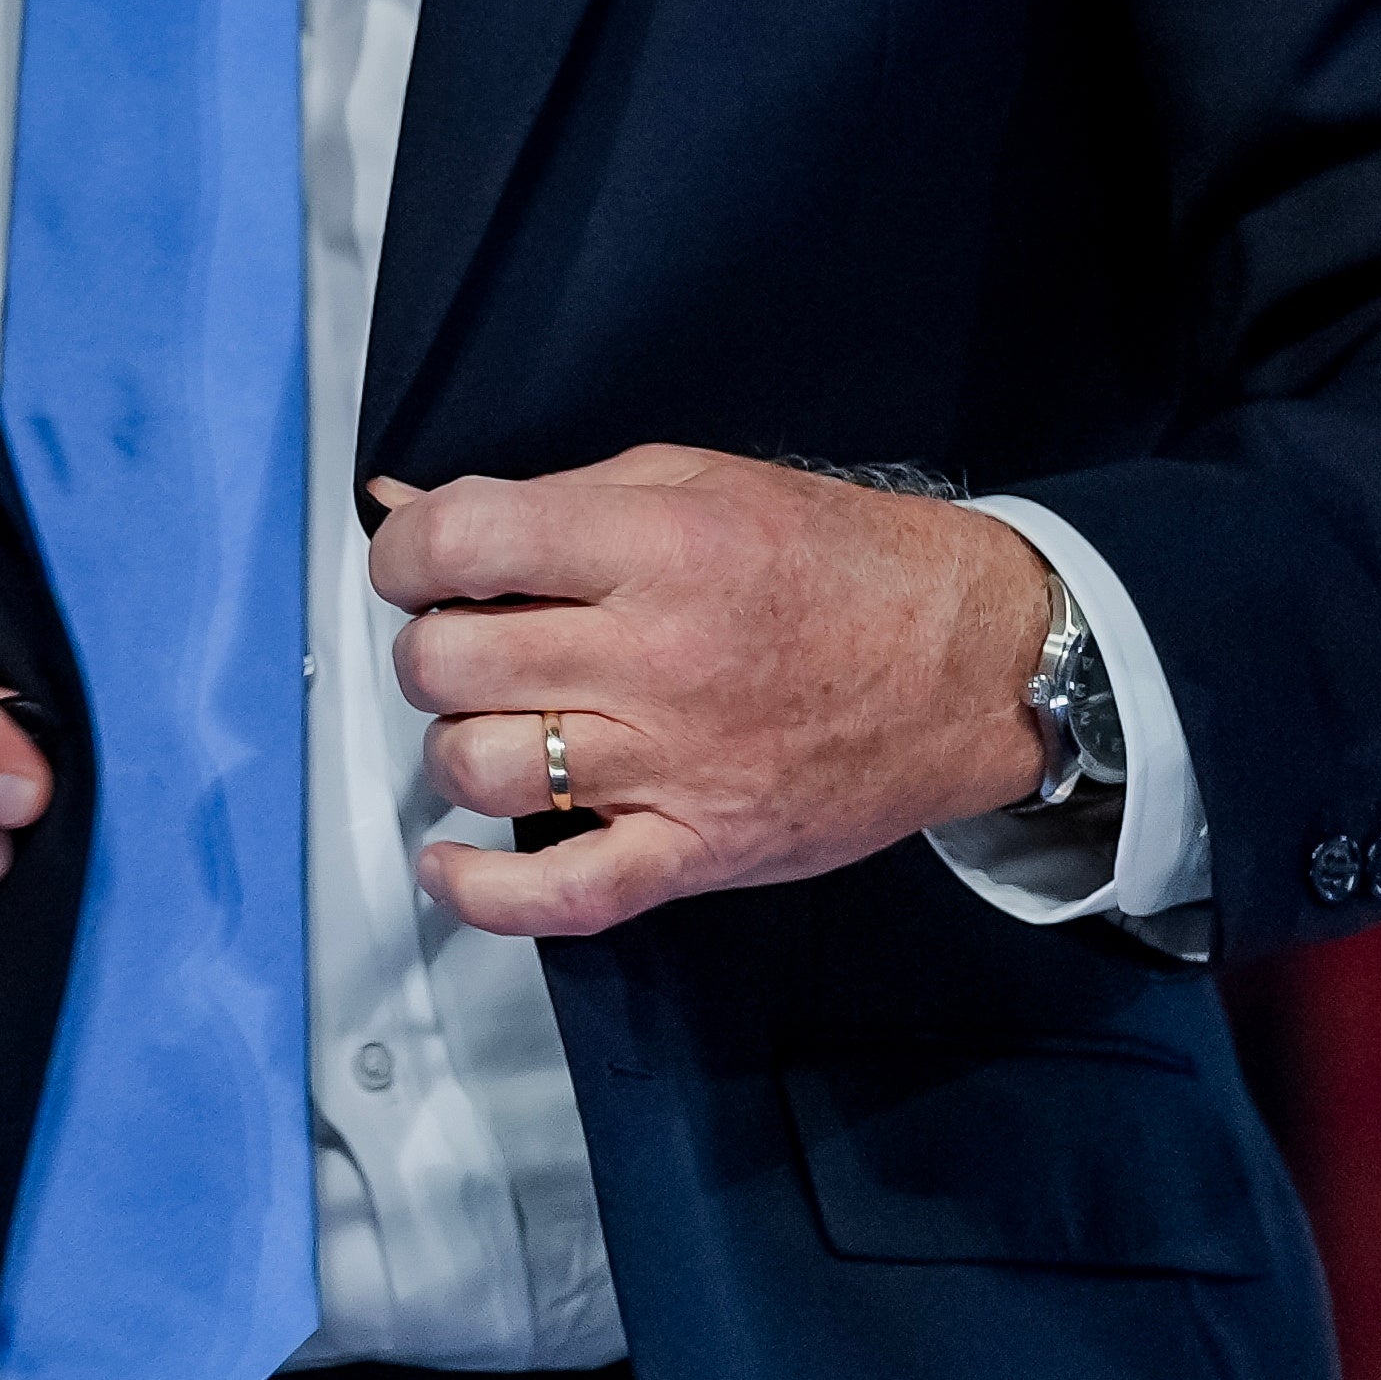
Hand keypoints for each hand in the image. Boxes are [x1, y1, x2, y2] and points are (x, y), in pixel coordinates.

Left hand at [376, 446, 1056, 938]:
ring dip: (455, 745)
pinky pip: (563, 896)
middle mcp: (658, 658)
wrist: (979, 663)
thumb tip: (401, 501)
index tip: (413, 562)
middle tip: (466, 643)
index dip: (404, 551)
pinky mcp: (703, 851)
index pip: (462, 541)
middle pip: (450, 664)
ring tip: (493, 723)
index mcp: (654, 547)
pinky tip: (448, 864)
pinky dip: (482, 893)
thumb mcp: (691, 483)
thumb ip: (544, 497)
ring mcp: (678, 765)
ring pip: (481, 768)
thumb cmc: (835, 562)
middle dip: (428, 648)